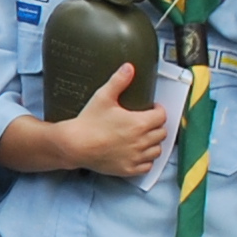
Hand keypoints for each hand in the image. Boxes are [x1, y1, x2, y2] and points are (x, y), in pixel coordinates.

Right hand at [57, 65, 170, 180]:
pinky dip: (146, 159)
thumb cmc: (88, 122)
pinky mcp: (129, 169)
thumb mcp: (103, 96)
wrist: (74, 145)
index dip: (158, 110)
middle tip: (146, 121)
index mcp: (139, 123)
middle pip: (162, 133)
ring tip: (143, 137)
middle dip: (156, 126)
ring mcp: (136, 157)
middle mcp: (141, 141)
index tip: (151, 109)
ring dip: (153, 143)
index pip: (162, 116)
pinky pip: (147, 166)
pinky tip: (137, 152)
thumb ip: (118, 81)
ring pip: (157, 150)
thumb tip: (129, 68)